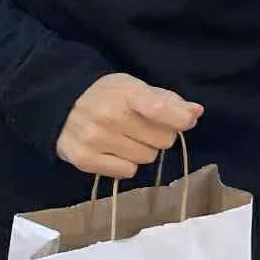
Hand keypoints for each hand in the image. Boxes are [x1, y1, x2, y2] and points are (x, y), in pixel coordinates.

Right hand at [55, 74, 202, 179]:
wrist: (63, 105)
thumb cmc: (108, 95)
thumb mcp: (136, 87)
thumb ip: (167, 100)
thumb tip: (196, 112)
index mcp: (125, 93)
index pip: (158, 108)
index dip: (180, 118)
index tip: (187, 121)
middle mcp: (109, 117)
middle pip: (162, 140)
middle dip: (160, 134)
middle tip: (145, 127)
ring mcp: (95, 140)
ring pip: (146, 158)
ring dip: (143, 150)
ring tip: (128, 137)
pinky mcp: (85, 161)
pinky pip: (126, 172)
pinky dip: (126, 164)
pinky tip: (115, 150)